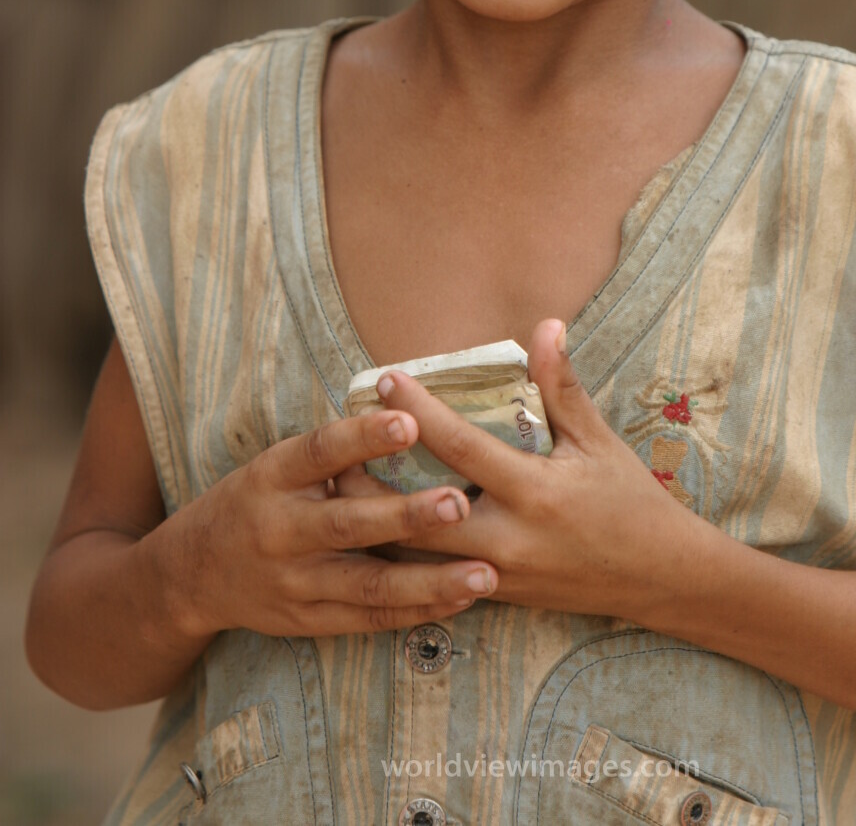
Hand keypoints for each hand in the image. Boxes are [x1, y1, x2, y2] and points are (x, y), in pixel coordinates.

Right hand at [166, 410, 498, 639]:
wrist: (192, 574)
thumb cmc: (256, 500)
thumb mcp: (277, 463)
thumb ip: (333, 451)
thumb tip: (408, 413)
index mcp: (274, 476)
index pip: (321, 450)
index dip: (364, 436)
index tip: (410, 420)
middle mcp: (282, 531)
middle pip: (350, 524)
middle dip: (407, 516)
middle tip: (459, 503)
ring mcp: (295, 583)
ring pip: (370, 585)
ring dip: (430, 581)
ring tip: (484, 573)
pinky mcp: (309, 621)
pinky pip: (371, 619)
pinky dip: (418, 611)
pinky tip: (461, 600)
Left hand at [338, 319, 701, 621]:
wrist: (658, 578)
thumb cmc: (630, 500)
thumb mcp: (598, 440)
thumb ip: (562, 386)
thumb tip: (545, 325)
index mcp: (535, 492)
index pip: (461, 447)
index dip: (420, 412)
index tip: (386, 379)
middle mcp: (508, 539)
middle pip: (418, 514)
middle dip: (372, 482)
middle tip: (334, 445)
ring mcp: (496, 575)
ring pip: (415, 556)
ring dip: (375, 521)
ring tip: (338, 485)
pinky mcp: (492, 595)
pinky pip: (432, 576)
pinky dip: (400, 551)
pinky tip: (371, 526)